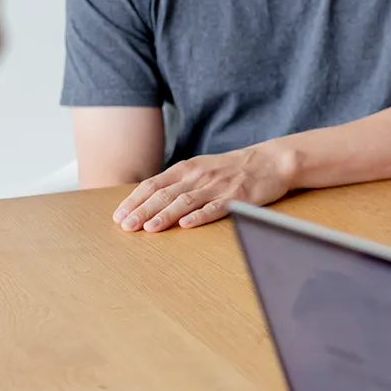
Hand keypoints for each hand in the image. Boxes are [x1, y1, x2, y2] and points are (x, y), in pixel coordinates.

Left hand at [114, 144, 295, 231]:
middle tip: (126, 226)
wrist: (271, 162)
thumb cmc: (233, 168)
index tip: (119, 216)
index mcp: (187, 168)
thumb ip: (178, 181)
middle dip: (143, 211)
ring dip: (165, 215)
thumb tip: (149, 200)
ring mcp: (218, 186)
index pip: (153, 184)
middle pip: (165, 194)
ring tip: (149, 228)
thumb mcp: (202, 168)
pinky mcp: (237, 196)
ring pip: (186, 201)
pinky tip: (186, 225)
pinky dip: (200, 216)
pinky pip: (216, 207)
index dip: (134, 201)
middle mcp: (199, 175)